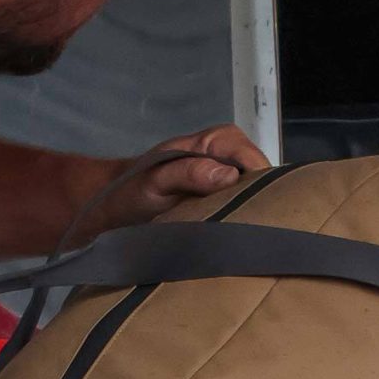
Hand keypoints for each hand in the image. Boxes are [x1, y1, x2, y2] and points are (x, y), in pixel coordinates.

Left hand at [82, 124, 269, 234]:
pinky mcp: (225, 196)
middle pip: (264, 179)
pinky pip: (245, 206)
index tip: (248, 217)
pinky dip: (242, 220)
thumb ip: (187, 173)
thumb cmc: (131, 190)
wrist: (114, 206)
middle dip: (260, 204)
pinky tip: (234, 237)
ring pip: (258, 195)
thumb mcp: (155, 181)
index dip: (257, 188)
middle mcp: (230, 154)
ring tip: (241, 239)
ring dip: (251, 215)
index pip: (256, 162)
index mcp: (219, 140)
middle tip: (248, 235)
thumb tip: (228, 175)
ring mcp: (230, 177)